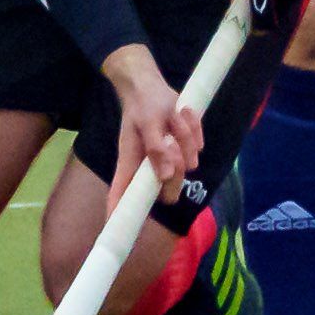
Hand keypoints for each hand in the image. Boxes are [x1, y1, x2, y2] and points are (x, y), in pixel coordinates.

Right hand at [101, 45, 202, 212]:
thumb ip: (155, 149)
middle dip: (177, 162)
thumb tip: (164, 177)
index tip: (117, 231)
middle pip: (169, 186)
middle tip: (170, 137)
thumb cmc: (143, 103)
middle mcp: (149, 165)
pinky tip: (183, 112)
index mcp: (132, 162)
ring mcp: (168, 157)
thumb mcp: (148, 122)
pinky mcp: (183, 147)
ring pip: (188, 162)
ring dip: (186, 136)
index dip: (119, 214)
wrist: (152, 83)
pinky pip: (197, 144)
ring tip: (175, 116)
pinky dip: (194, 127)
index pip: (122, 194)